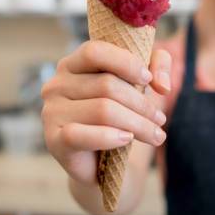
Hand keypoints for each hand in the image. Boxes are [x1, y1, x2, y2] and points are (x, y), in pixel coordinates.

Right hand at [41, 40, 171, 184]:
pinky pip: (83, 135)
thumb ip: (158, 64)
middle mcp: (57, 84)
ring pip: (102, 110)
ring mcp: (51, 112)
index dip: (125, 62)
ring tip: (156, 134)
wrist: (104, 163)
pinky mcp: (54, 140)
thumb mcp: (142, 80)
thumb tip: (162, 84)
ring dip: (137, 124)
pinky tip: (127, 140)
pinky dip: (110, 137)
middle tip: (160, 119)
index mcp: (73, 64)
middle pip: (106, 85)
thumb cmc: (121, 114)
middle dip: (141, 103)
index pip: (95, 51)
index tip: (147, 78)